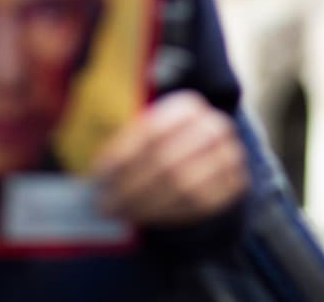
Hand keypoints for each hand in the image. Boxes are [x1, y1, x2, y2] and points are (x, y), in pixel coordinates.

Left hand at [94, 89, 247, 225]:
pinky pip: (200, 205)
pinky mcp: (236, 183)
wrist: (204, 159)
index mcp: (188, 105)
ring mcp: (231, 155)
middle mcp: (215, 126)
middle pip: (166, 161)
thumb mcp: (143, 131)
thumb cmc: (160, 145)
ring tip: (120, 212)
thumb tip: (87, 151)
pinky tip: (146, 217)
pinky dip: (169, 214)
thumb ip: (120, 137)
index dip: (122, 156)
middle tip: (103, 204)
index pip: (151, 132)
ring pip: (183, 186)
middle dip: (130, 187)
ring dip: (147, 204)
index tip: (97, 176)